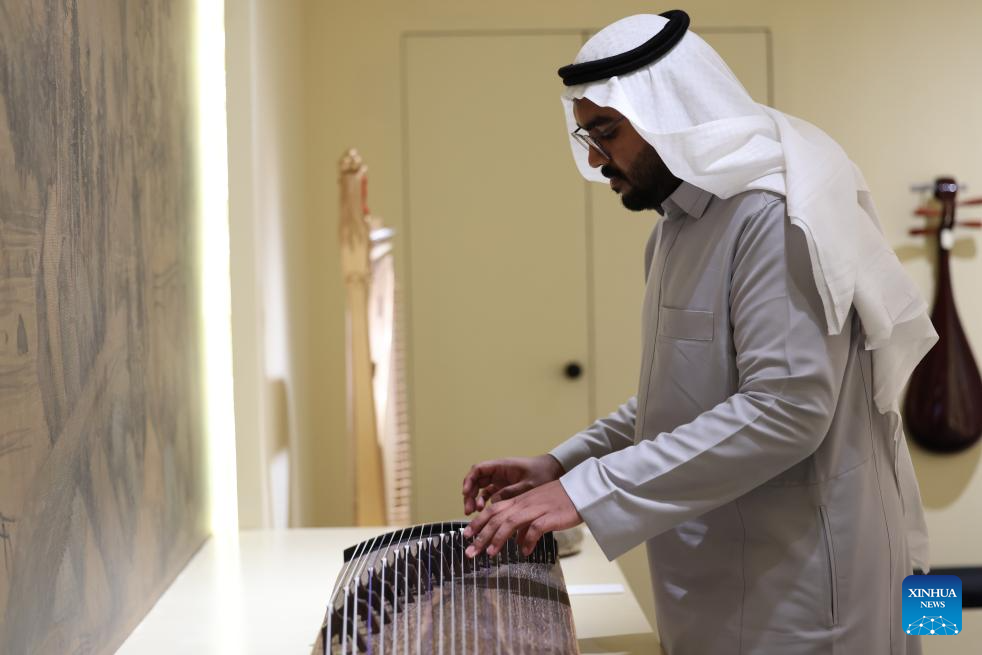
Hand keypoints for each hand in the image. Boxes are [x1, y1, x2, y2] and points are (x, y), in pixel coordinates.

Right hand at [461, 455, 564, 514]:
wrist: (556, 472)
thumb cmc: (543, 473)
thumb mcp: (528, 484)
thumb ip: (511, 493)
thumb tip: (493, 503)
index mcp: (502, 466)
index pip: (478, 470)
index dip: (469, 481)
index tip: (466, 493)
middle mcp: (498, 472)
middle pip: (476, 481)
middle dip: (470, 494)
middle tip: (469, 509)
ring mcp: (501, 481)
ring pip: (481, 489)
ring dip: (476, 500)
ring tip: (475, 513)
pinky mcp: (505, 489)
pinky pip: (490, 495)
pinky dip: (485, 503)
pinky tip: (486, 513)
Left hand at [463, 480, 581, 557]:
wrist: (581, 490)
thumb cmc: (559, 501)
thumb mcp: (537, 509)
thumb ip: (525, 524)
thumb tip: (518, 543)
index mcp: (519, 501)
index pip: (492, 510)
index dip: (478, 523)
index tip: (466, 536)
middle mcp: (523, 503)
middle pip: (497, 517)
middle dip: (481, 534)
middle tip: (470, 551)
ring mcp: (536, 509)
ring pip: (511, 522)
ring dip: (498, 538)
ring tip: (490, 553)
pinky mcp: (550, 516)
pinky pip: (535, 529)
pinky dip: (528, 540)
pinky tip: (524, 552)